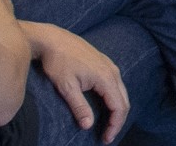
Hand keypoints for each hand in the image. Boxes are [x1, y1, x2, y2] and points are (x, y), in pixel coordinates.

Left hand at [26, 22, 128, 142]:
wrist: (52, 39)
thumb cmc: (57, 62)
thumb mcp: (66, 87)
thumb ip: (79, 107)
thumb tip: (88, 125)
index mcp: (106, 77)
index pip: (119, 107)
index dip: (115, 125)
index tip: (106, 138)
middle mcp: (112, 71)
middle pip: (124, 101)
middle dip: (118, 120)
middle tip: (107, 135)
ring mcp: (110, 65)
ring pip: (121, 92)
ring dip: (116, 110)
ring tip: (107, 124)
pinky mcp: (104, 63)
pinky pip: (116, 84)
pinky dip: (114, 99)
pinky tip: (103, 105)